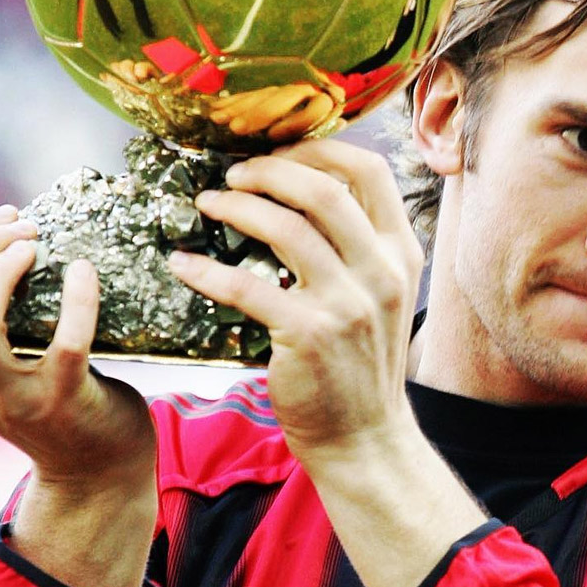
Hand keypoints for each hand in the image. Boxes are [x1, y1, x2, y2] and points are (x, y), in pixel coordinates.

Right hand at [0, 205, 154, 492]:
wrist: (96, 469)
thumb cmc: (55, 396)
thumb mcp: (4, 364)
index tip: (3, 220)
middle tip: (25, 227)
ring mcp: (12, 400)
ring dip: (4, 270)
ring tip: (38, 245)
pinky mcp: (63, 402)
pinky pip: (66, 344)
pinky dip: (77, 300)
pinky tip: (85, 271)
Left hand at [168, 139, 424, 457]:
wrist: (365, 437)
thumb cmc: (363, 366)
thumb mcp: (381, 296)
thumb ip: (359, 248)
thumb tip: (304, 197)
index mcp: (401, 253)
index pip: (370, 172)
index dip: (319, 150)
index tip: (281, 154)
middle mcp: (381, 272)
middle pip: (323, 189)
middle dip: (270, 170)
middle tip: (234, 173)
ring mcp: (347, 303)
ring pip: (285, 226)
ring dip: (237, 206)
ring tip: (210, 203)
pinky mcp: (308, 334)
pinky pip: (246, 285)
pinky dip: (206, 270)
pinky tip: (184, 264)